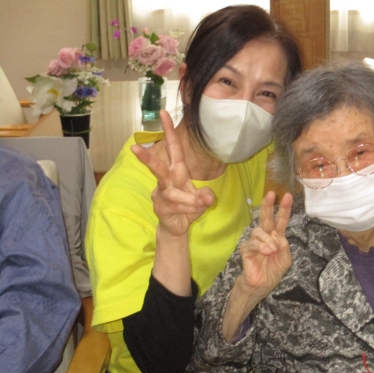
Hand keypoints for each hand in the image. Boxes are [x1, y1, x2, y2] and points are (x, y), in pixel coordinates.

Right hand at [131, 110, 214, 237]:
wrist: (178, 227)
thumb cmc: (189, 207)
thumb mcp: (203, 200)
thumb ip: (206, 196)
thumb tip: (207, 197)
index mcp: (177, 171)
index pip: (173, 148)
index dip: (169, 131)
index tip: (164, 113)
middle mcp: (166, 179)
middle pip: (156, 167)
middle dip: (147, 158)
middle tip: (134, 148)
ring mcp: (160, 193)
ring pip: (175, 193)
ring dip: (191, 200)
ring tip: (199, 205)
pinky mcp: (159, 207)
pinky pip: (176, 206)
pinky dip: (189, 209)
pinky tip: (190, 214)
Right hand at [222, 191, 292, 341]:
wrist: (261, 286)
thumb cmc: (272, 271)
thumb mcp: (285, 259)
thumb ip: (285, 247)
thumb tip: (277, 237)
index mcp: (276, 237)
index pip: (280, 221)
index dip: (284, 209)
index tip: (288, 196)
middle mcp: (265, 237)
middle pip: (266, 218)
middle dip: (268, 206)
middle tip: (271, 195)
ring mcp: (255, 242)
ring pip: (259, 231)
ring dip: (268, 240)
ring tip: (272, 251)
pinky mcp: (246, 250)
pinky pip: (252, 243)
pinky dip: (261, 247)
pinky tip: (266, 252)